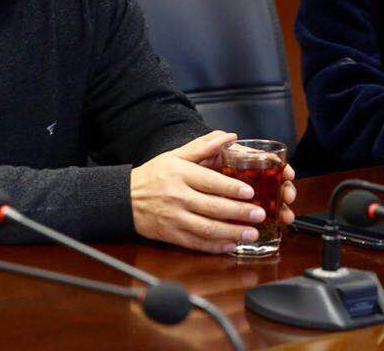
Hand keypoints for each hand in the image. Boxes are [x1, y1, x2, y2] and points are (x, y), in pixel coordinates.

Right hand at [130, 131, 297, 253]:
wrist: (124, 198)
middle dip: (238, 212)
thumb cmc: (153, 175)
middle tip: (259, 215)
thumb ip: (203, 146)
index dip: (231, 188)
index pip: (210, 182)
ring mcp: (174, 218)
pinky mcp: (171, 235)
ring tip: (251, 233)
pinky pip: (196, 243)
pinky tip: (231, 245)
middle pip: (212, 207)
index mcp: (180, 174)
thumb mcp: (175, 156)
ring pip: (206, 228)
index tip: (251, 192)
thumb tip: (230, 137)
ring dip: (231, 232)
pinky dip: (215, 246)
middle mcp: (177, 196)